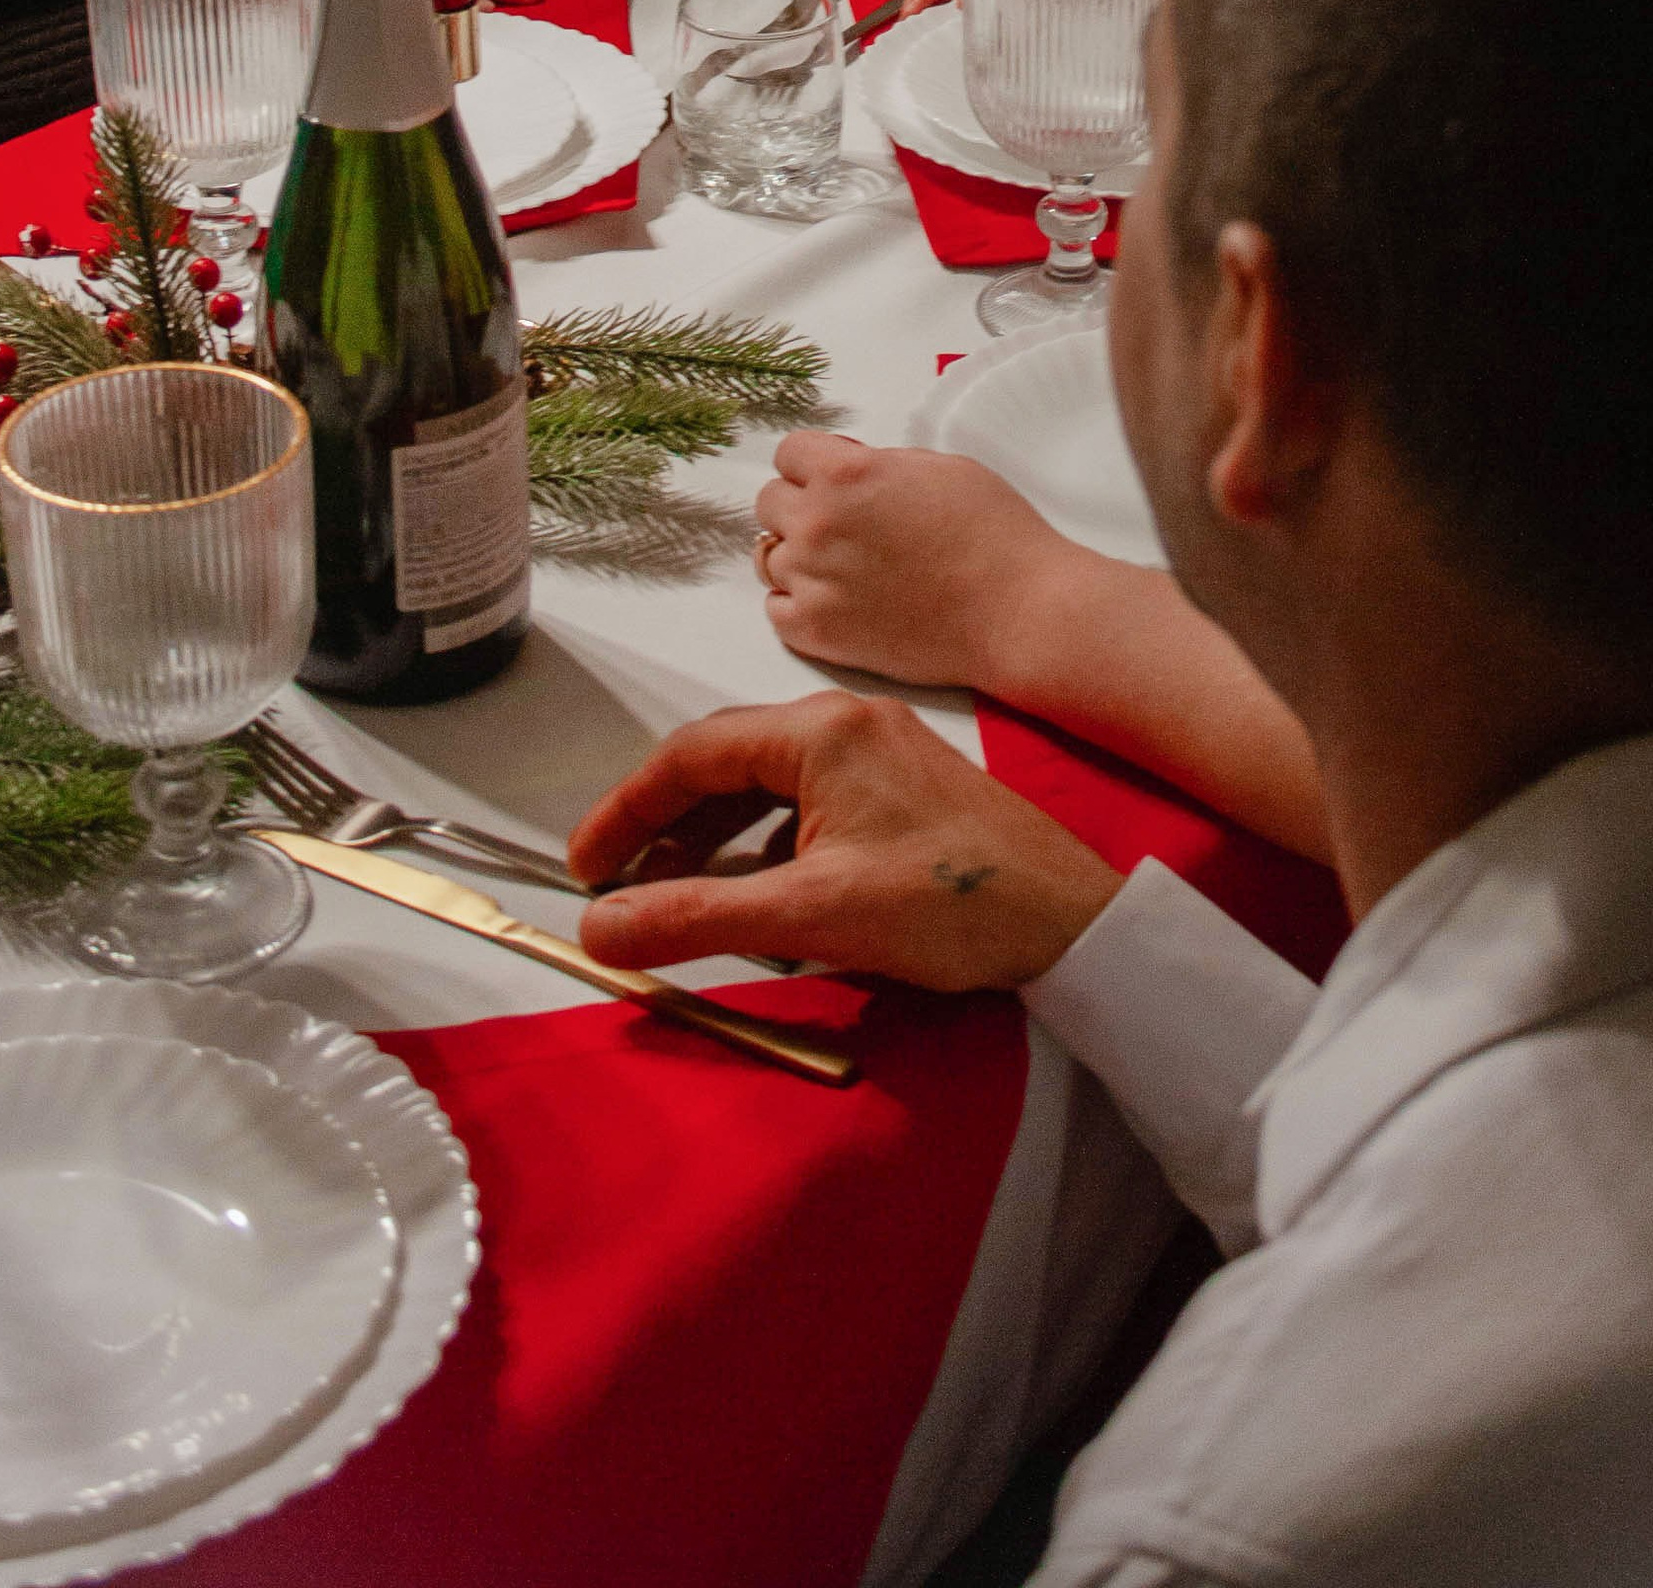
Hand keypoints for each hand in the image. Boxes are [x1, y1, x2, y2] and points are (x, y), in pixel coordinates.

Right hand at [570, 691, 1120, 988]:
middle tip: (615, 891)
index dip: (626, 811)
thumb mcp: (810, 914)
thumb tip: (600, 928)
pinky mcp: (902, 791)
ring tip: (670, 901)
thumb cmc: (949, 904)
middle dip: (664, 828)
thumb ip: (696, 918)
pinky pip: (807, 807)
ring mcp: (879, 754)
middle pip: (725, 764)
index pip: (691, 754)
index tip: (583, 869)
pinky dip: (763, 849)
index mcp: (820, 730)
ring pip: (766, 789)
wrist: (1068, 922)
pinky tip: (751, 898)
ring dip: (712, 842)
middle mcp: (846, 724)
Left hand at [754, 433, 1072, 691]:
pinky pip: (777, 610)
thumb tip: (848, 473)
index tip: (834, 478)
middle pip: (770, 503)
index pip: (788, 453)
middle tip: (845, 523)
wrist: (1017, 611)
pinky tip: (837, 598)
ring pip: (770, 557)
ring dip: (800, 556)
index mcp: (844, 474)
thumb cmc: (992, 534)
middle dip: (802, 505)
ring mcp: (813, 582)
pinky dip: (799, 603)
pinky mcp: (818, 634)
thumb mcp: (938, 467)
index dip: (815, 464)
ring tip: (847, 566)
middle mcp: (817, 524)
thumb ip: (877, 465)